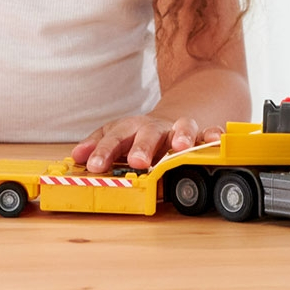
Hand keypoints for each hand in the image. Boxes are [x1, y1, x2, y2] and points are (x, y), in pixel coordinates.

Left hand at [71, 114, 223, 173]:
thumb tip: (76, 155)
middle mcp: (155, 127)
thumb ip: (98, 147)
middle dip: (143, 146)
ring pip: (181, 127)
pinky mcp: (200, 136)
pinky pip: (208, 133)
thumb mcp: (116, 138)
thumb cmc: (138, 137)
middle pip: (147, 132)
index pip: (115, 137)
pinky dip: (212, 135)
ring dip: (180, 136)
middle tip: (138, 162)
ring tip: (179, 148)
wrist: (168, 123)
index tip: (94, 166)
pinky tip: (214, 140)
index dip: (104, 151)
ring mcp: (178, 130)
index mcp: (131, 128)